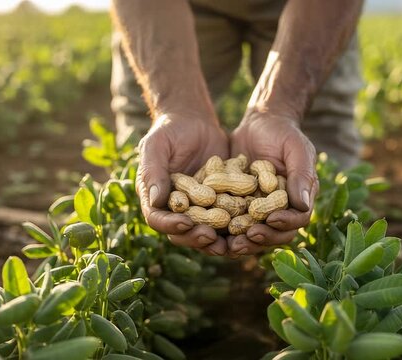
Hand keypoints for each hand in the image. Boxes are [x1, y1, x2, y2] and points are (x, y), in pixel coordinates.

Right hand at [136, 113, 228, 255]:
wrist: (194, 122)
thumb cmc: (169, 131)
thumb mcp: (157, 146)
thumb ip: (154, 172)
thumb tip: (155, 201)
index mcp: (155, 198)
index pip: (157, 218)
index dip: (170, 225)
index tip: (185, 223)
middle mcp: (175, 209)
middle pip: (181, 232)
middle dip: (195, 237)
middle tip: (210, 236)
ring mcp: (197, 208)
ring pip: (204, 231)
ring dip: (215, 240)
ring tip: (229, 243)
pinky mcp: (218, 203)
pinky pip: (226, 219)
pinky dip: (234, 227)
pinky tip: (247, 228)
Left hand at [228, 111, 318, 256]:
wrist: (259, 123)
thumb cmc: (284, 133)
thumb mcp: (296, 149)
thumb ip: (301, 175)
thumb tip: (302, 205)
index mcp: (299, 199)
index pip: (297, 219)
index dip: (285, 223)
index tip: (271, 219)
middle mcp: (281, 210)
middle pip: (275, 233)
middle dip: (261, 239)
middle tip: (245, 239)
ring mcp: (259, 210)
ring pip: (254, 233)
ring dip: (242, 242)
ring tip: (229, 243)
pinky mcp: (239, 206)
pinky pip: (233, 222)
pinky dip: (224, 230)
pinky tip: (210, 231)